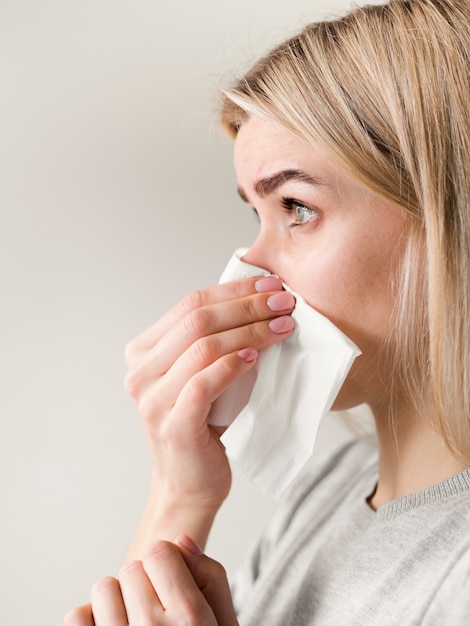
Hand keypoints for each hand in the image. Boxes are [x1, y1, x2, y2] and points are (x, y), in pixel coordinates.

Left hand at [64, 536, 238, 625]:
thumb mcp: (223, 622)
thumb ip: (209, 576)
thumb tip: (179, 540)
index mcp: (190, 620)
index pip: (159, 552)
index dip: (166, 564)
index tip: (171, 583)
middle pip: (131, 568)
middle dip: (144, 583)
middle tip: (157, 611)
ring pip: (104, 587)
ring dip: (118, 600)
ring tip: (136, 623)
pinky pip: (77, 616)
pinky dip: (91, 619)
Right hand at [124, 276, 294, 522]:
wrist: (189, 482)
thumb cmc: (202, 423)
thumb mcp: (199, 373)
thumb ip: (211, 339)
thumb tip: (257, 298)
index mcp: (142, 352)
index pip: (189, 304)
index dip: (233, 290)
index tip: (270, 284)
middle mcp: (140, 373)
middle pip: (197, 321)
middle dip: (247, 306)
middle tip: (284, 302)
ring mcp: (152, 400)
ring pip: (203, 348)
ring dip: (250, 332)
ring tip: (282, 327)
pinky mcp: (173, 425)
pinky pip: (205, 383)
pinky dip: (233, 365)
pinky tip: (255, 357)